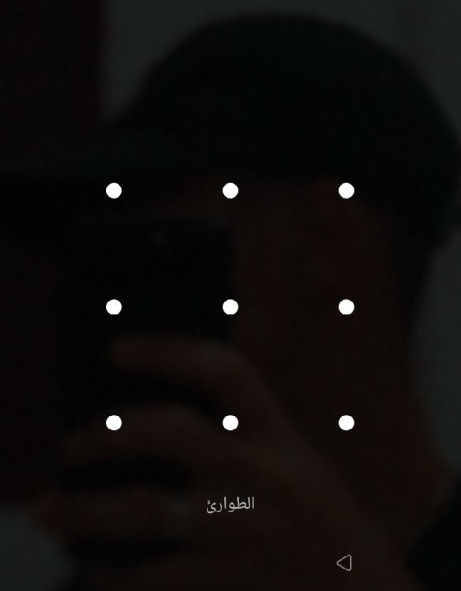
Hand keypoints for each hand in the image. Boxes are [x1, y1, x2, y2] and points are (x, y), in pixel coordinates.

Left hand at [32, 336, 419, 589]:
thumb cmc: (318, 522)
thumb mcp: (293, 467)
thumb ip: (238, 444)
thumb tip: (143, 434)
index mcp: (282, 435)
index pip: (226, 373)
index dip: (170, 352)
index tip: (118, 349)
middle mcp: (268, 474)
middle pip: (173, 434)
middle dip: (109, 434)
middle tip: (69, 446)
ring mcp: (252, 530)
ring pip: (149, 512)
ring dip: (86, 513)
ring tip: (49, 510)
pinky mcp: (240, 583)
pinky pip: (158, 578)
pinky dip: (117, 576)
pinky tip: (97, 573)